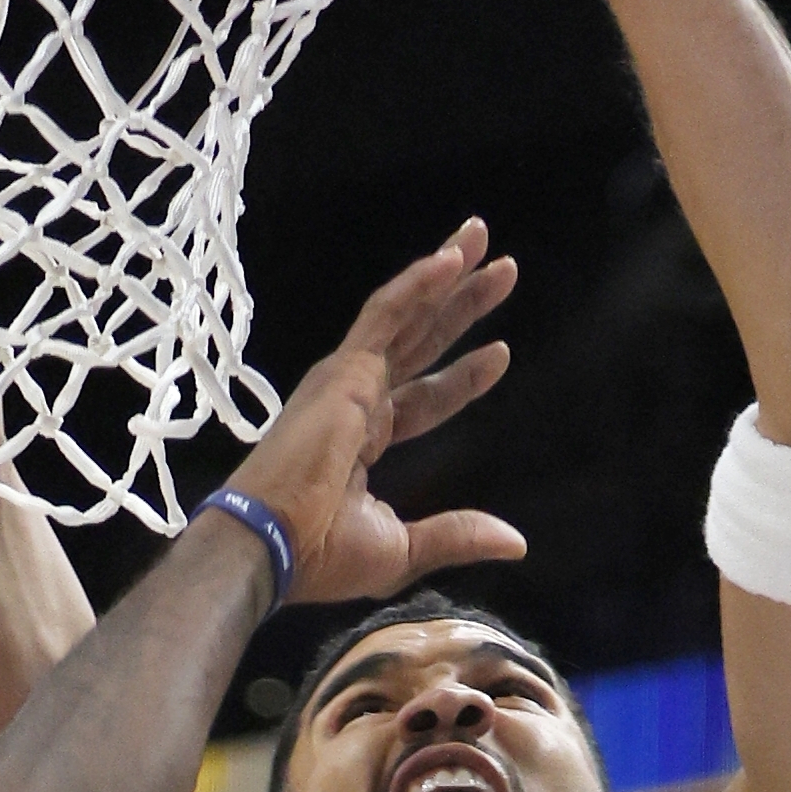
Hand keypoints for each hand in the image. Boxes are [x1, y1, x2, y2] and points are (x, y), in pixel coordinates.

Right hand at [222, 229, 521, 603]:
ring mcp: (346, 381)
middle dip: (460, 306)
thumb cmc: (322, 554)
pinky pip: (386, 313)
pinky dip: (418, 284)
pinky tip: (452, 259)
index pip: (423, 398)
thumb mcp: (404, 549)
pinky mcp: (344, 370)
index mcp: (363, 441)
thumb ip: (458, 535)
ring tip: (482, 238)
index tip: (501, 355)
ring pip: (405, 314)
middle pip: (420, 341)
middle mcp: (355, 401)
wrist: (274, 544)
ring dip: (445, 276)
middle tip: (503, 270)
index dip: (462, 378)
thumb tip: (516, 543)